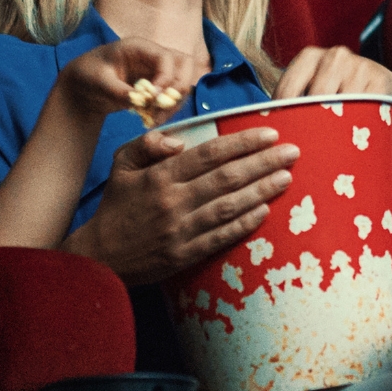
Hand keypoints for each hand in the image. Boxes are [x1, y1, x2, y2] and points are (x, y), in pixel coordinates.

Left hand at [57, 39, 206, 120]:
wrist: (83, 87)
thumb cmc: (87, 76)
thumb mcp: (98, 82)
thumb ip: (118, 91)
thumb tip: (139, 102)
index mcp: (138, 47)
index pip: (166, 57)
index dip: (166, 77)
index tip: (155, 99)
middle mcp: (153, 56)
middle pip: (185, 64)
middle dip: (179, 88)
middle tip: (162, 107)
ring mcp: (158, 70)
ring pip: (183, 82)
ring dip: (175, 102)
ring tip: (155, 119)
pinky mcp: (159, 86)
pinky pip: (174, 96)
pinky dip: (169, 109)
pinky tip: (153, 120)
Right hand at [64, 127, 299, 283]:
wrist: (99, 256)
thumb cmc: (115, 206)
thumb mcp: (121, 165)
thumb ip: (148, 144)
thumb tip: (179, 142)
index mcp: (159, 176)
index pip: (209, 154)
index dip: (243, 143)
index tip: (270, 134)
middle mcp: (173, 201)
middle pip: (227, 178)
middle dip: (263, 163)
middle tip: (292, 152)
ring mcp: (180, 230)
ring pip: (229, 206)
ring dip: (261, 190)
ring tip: (287, 177)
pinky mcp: (184, 254)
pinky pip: (221, 236)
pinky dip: (244, 223)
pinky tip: (266, 210)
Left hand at [274, 46, 391, 157]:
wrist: (382, 91)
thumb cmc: (337, 97)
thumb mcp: (313, 91)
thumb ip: (292, 103)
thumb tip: (261, 129)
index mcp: (309, 57)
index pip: (288, 89)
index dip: (284, 117)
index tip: (282, 139)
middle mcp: (334, 56)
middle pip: (315, 98)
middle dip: (310, 124)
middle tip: (305, 148)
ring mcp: (360, 66)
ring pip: (341, 105)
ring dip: (335, 127)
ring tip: (329, 146)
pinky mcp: (382, 80)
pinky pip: (365, 108)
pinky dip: (358, 125)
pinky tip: (352, 136)